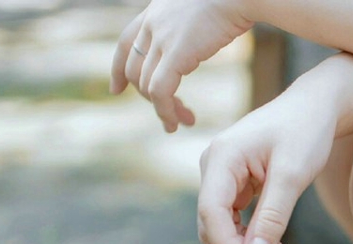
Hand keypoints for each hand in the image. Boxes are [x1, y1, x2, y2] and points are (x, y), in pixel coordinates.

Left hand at [110, 0, 254, 131]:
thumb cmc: (235, 1)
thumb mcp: (203, 13)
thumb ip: (191, 27)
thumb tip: (201, 40)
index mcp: (156, 12)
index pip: (126, 42)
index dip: (118, 68)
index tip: (117, 89)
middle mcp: (152, 24)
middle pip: (135, 71)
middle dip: (149, 99)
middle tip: (171, 117)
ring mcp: (161, 38)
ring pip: (147, 85)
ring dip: (164, 110)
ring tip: (183, 122)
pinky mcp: (175, 54)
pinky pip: (160, 91)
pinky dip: (166, 111)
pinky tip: (177, 121)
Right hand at [197, 89, 337, 243]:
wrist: (316, 107)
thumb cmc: (306, 131)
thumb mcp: (293, 175)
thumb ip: (272, 218)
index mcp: (222, 157)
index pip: (211, 212)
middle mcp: (215, 166)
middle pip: (213, 222)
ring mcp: (224, 175)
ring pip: (225, 225)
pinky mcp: (237, 183)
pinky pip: (237, 218)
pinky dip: (253, 236)